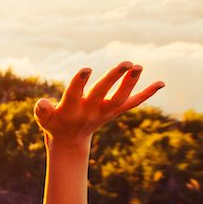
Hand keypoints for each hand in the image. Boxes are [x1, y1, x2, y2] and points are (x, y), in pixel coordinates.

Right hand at [34, 62, 162, 142]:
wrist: (70, 140)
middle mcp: (90, 111)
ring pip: (120, 99)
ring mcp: (105, 112)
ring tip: (138, 66)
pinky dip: (147, 94)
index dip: (79, 83)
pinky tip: (161, 83)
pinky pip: (132, 103)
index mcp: (71, 111)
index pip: (74, 95)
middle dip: (114, 79)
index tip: (86, 69)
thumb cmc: (54, 122)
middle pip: (103, 94)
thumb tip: (41, 102)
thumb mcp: (44, 119)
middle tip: (126, 63)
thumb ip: (42, 111)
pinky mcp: (115, 112)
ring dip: (130, 83)